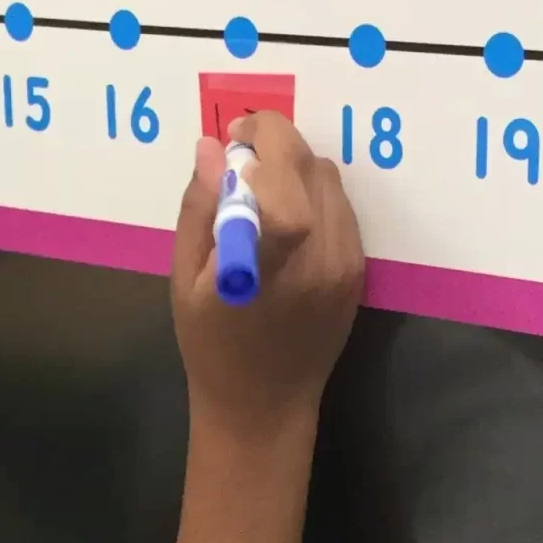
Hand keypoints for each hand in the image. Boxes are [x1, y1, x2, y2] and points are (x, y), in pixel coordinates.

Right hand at [171, 110, 362, 437]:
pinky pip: (342, 208)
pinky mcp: (358, 271)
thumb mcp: (185, 280)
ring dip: (295, 171)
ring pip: (330, 181)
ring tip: (260, 195)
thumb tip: (211, 148)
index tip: (234, 137)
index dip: (264, 140)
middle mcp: (321, 258)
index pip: (286, 176)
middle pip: (311, 166)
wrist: (262, 406)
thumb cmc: (211, 346)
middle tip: (239, 160)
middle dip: (276, 146)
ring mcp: (346, 265)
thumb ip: (200, 209)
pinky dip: (313, 198)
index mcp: (272, 263)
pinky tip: (284, 222)